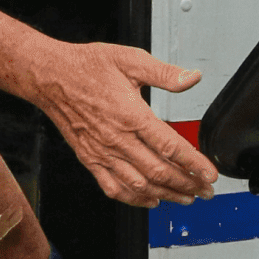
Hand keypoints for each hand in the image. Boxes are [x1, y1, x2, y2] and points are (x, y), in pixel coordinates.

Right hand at [32, 43, 219, 208]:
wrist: (50, 76)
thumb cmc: (86, 66)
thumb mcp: (129, 59)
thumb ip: (164, 72)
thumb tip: (191, 78)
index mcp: (131, 115)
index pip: (170, 147)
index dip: (194, 164)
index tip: (209, 173)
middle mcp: (117, 139)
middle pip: (159, 172)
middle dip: (187, 184)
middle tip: (205, 189)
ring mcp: (102, 152)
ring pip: (139, 185)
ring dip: (166, 194)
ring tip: (185, 197)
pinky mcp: (89, 159)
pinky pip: (113, 187)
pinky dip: (134, 199)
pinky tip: (149, 200)